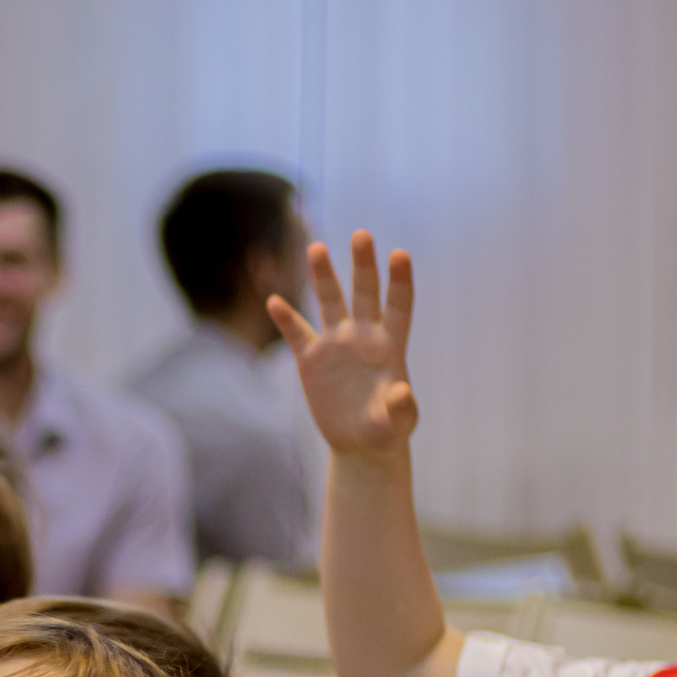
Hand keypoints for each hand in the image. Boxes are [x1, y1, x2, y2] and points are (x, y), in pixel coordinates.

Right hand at [269, 230, 418, 457]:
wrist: (359, 442)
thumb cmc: (386, 429)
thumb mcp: (399, 423)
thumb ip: (402, 406)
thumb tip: (401, 391)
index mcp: (390, 345)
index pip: (397, 305)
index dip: (399, 280)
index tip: (399, 254)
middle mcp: (364, 335)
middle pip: (364, 292)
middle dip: (362, 264)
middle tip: (361, 235)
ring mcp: (336, 344)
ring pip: (329, 302)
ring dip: (323, 276)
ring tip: (316, 248)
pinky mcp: (311, 359)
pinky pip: (296, 333)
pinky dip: (285, 318)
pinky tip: (274, 301)